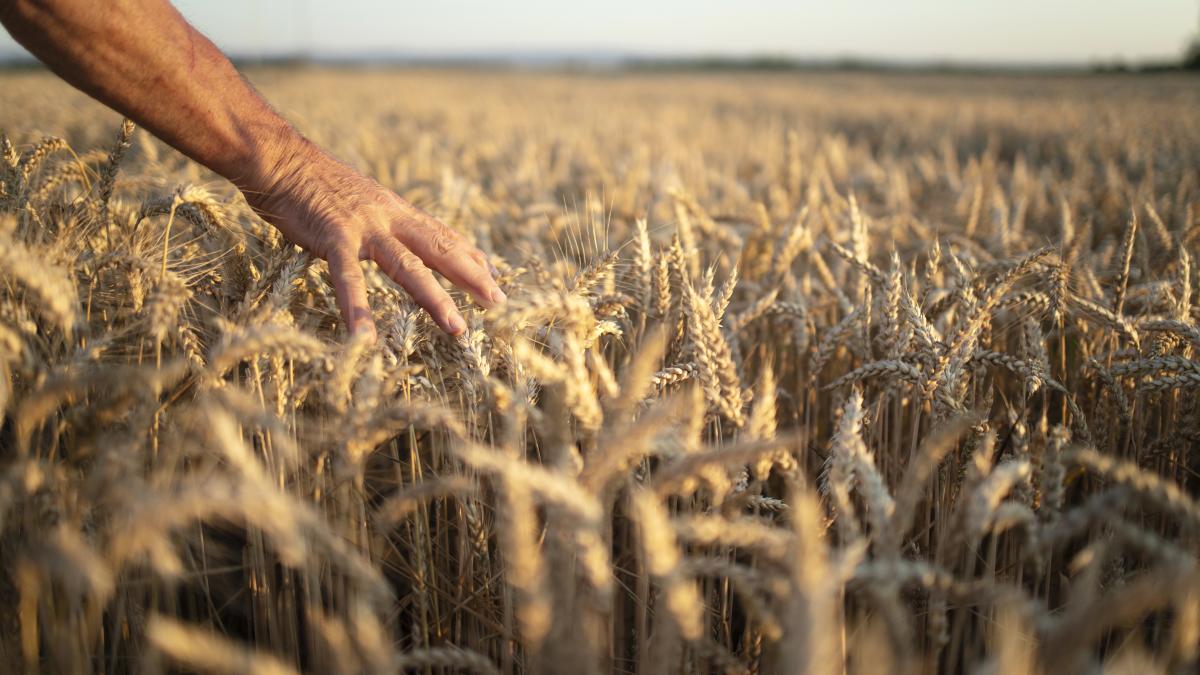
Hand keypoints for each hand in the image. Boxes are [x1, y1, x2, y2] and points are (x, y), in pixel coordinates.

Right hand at [242, 138, 503, 339]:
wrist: (279, 158)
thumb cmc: (312, 181)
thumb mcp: (360, 198)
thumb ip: (381, 219)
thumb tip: (398, 235)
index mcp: (395, 209)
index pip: (441, 234)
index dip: (468, 254)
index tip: (492, 274)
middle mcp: (389, 217)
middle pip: (439, 249)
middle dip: (471, 276)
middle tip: (498, 302)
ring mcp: (364, 228)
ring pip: (408, 267)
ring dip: (434, 299)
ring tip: (457, 328)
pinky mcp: (333, 238)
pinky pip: (349, 279)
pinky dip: (358, 309)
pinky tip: (365, 338)